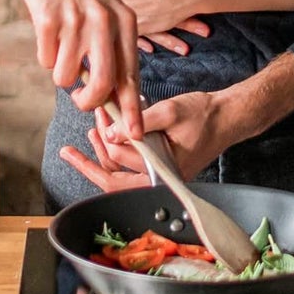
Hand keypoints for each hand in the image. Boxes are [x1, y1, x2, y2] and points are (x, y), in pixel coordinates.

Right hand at [0, 0, 141, 135]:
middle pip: (101, 85)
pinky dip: (46, 55)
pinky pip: (46, 61)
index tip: (134, 133)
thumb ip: (116, 53)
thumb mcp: (110, 17)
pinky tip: (50, 34)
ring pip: (67, 77)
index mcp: (125, 23)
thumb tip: (118, 99)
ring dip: (61, 72)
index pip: (131, 75)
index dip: (132, 108)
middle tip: (80, 100)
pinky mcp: (49, 21)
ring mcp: (75, 22)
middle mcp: (104, 23)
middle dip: (89, 102)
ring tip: (63, 48)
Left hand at [58, 91, 233, 192]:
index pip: (122, 162)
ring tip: (89, 133)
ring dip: (101, 154)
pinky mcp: (158, 166)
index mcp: (164, 170)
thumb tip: (111, 133)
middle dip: (90, 163)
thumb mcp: (170, 112)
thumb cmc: (203, 114)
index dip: (105, 142)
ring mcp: (158, 174)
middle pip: (115, 181)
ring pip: (120, 174)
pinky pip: (130, 167)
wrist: (225, 116)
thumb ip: (140, 123)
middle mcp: (160, 179)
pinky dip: (115, 152)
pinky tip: (104, 136)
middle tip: (68, 152)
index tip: (96, 124)